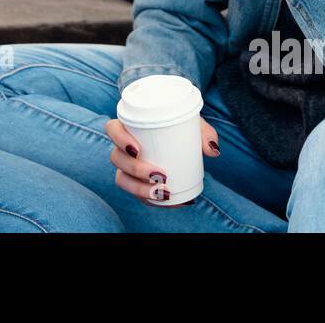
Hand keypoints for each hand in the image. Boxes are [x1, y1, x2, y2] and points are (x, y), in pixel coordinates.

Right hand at [105, 116, 220, 205]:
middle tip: (159, 174)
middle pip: (117, 158)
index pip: (112, 129)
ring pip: (122, 179)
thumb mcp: (193, 123)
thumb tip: (212, 150)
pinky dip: (149, 199)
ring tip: (162, 191)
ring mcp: (127, 166)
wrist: (180, 138)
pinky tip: (167, 201)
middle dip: (134, 169)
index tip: (137, 149)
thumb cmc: (181, 125)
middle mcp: (123, 147)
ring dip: (139, 188)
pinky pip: (135, 193)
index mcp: (129, 126)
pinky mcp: (135, 181)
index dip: (119, 139)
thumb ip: (204, 132)